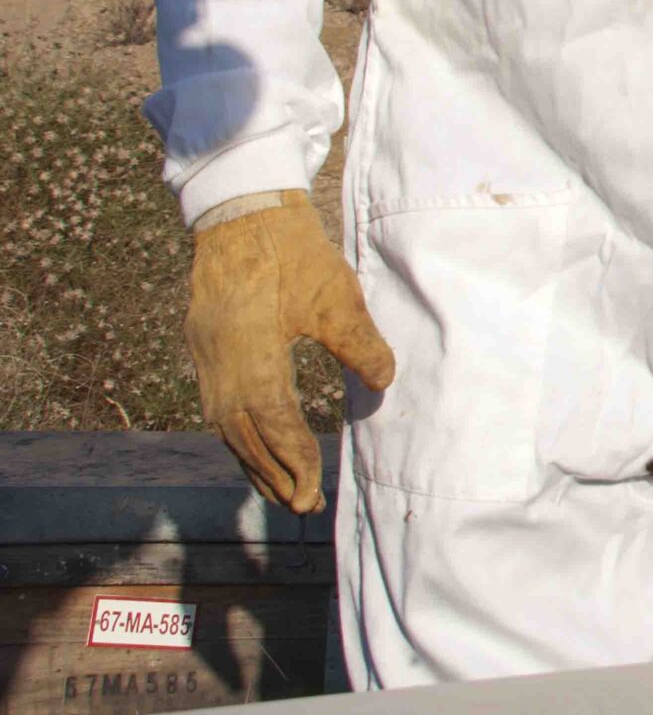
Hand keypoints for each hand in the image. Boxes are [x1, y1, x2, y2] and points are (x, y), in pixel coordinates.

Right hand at [186, 191, 395, 512]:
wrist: (243, 210)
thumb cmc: (292, 250)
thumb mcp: (335, 295)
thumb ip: (359, 344)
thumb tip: (383, 382)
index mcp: (251, 355)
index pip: (273, 423)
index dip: (293, 460)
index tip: (313, 490)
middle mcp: (220, 365)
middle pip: (243, 435)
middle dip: (272, 473)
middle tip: (302, 506)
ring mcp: (206, 357)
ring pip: (226, 425)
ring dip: (253, 460)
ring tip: (281, 489)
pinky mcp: (204, 346)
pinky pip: (218, 405)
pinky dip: (239, 433)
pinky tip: (256, 445)